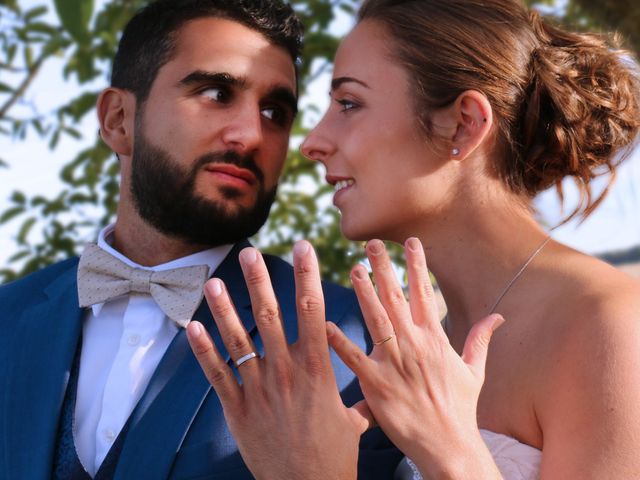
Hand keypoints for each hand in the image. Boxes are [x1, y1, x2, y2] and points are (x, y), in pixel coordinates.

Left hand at [187, 241, 371, 479]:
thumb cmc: (333, 457)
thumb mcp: (354, 423)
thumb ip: (361, 399)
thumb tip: (376, 388)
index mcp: (317, 370)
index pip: (313, 311)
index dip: (308, 276)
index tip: (304, 248)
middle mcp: (286, 372)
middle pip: (272, 316)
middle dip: (260, 281)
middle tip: (251, 253)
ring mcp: (258, 390)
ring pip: (238, 340)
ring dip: (225, 308)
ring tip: (214, 281)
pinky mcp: (237, 409)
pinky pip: (217, 373)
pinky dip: (203, 349)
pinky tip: (193, 326)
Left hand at [326, 238, 503, 477]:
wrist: (448, 445)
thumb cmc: (460, 409)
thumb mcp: (474, 370)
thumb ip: (481, 339)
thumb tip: (497, 316)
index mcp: (435, 339)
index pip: (424, 293)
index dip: (416, 265)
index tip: (410, 242)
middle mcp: (414, 345)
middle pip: (396, 298)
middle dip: (384, 268)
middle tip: (371, 243)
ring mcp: (394, 363)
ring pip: (375, 319)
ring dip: (363, 292)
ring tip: (353, 268)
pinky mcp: (376, 384)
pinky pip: (354, 358)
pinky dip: (339, 341)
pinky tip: (324, 324)